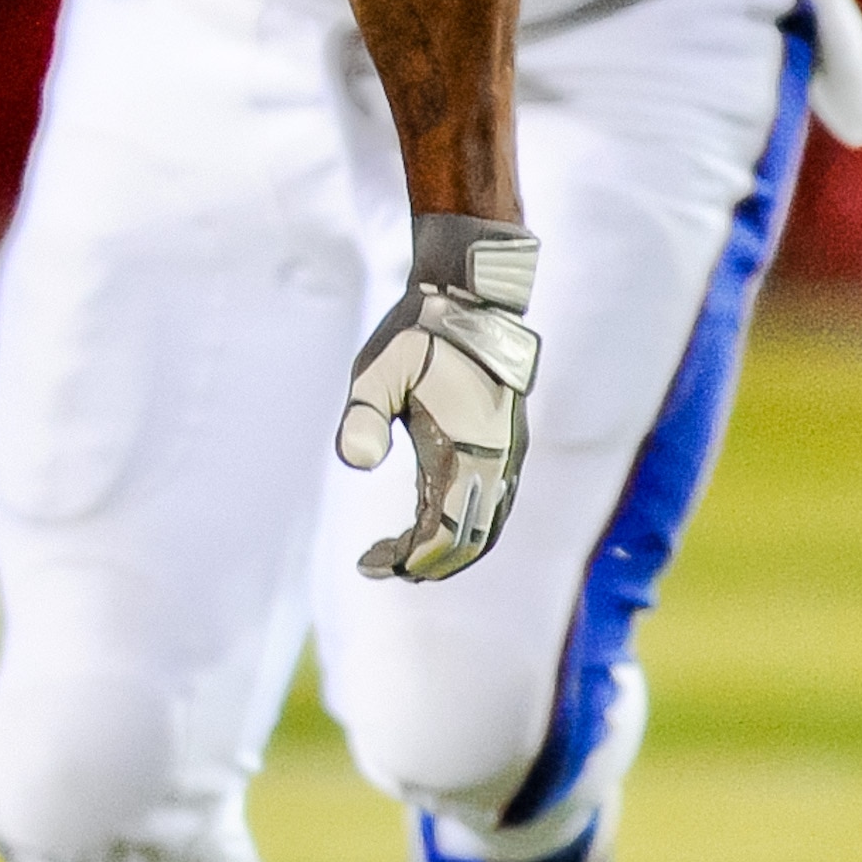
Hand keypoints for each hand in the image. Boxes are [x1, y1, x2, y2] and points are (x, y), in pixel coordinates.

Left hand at [337, 216, 540, 581]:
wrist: (470, 297)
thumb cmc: (419, 333)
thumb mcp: (378, 369)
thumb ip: (364, 415)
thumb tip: (354, 462)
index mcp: (467, 451)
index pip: (441, 532)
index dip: (407, 558)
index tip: (368, 564)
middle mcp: (496, 461)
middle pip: (469, 541)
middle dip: (427, 563)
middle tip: (382, 565)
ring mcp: (507, 454)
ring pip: (486, 526)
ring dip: (447, 548)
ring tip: (403, 555)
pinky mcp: (506, 445)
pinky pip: (491, 503)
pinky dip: (462, 524)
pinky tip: (426, 518)